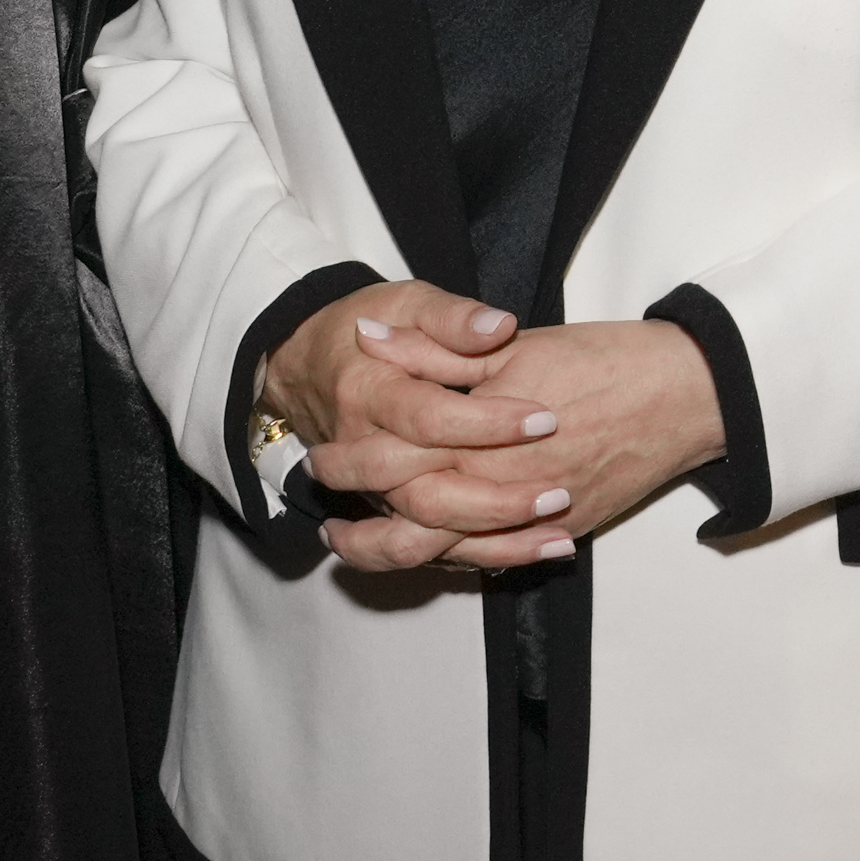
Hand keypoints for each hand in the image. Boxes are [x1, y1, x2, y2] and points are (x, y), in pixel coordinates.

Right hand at [265, 279, 552, 556]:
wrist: (303, 368)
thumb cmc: (364, 330)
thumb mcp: (407, 302)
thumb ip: (452, 318)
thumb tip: (501, 326)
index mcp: (370, 394)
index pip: (429, 419)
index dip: (487, 423)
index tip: (545, 419)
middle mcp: (365, 453)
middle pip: (423, 495)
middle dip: (494, 501)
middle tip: (557, 493)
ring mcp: (372, 492)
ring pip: (420, 541)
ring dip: (491, 544)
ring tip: (557, 535)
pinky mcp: (387, 513)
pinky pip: (424, 553)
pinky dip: (480, 558)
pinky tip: (541, 549)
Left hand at [270, 297, 724, 575]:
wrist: (684, 391)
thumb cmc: (604, 360)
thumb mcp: (514, 347)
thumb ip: (438, 350)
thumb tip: (371, 339)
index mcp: (485, 431)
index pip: (400, 457)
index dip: (355, 462)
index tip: (322, 460)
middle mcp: (506, 482)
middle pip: (416, 516)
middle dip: (366, 527)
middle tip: (329, 527)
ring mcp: (537, 514)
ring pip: (453, 549)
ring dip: (401, 554)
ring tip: (361, 551)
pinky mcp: (564, 529)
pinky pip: (500, 558)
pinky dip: (461, 561)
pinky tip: (434, 555)